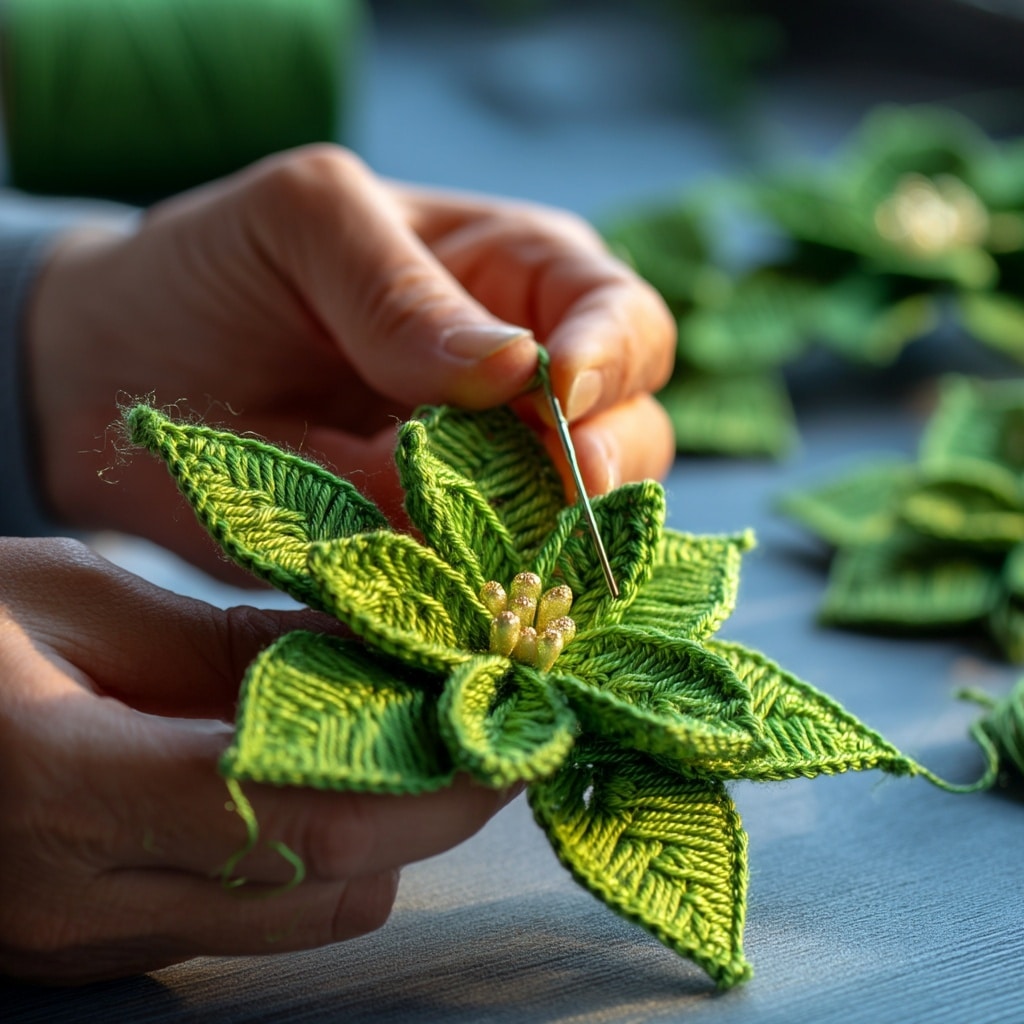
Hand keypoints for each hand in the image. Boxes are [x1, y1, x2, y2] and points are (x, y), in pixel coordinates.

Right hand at [0, 538, 517, 982]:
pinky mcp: (94, 949)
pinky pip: (249, 919)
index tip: (502, 725)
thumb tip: (366, 650)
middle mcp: (75, 898)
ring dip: (385, 835)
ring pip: (299, 916)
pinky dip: (319, 855)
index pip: (299, 809)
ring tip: (416, 739)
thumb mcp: (68, 602)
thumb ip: (224, 643)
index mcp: (59, 784)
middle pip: (321, 884)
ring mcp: (81, 941)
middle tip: (483, 725)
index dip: (426, 777)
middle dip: (433, 811)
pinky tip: (330, 778)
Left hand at [26, 145, 674, 576]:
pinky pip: (498, 581)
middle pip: (631, 428)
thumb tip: (516, 369)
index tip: (560, 393)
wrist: (126, 371)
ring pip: (579, 520)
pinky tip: (466, 597)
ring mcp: (490, 476)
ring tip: (492, 549)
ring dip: (551, 540)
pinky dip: (494, 594)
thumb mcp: (300, 226)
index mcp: (519, 277)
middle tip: (549, 488)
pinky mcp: (443, 548)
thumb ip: (399, 287)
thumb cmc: (218, 270)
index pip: (622, 319)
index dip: (611, 358)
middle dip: (601, 462)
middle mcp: (528, 385)